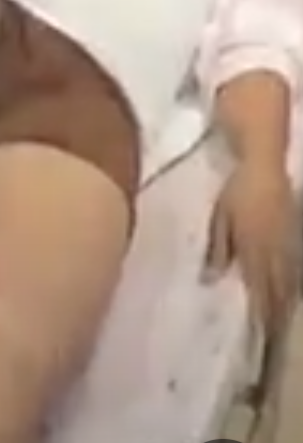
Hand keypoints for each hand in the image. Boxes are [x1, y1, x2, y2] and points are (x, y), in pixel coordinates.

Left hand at [206, 160, 300, 331]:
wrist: (265, 168)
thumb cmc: (237, 192)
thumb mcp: (220, 218)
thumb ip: (217, 248)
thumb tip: (210, 279)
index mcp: (252, 249)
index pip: (257, 287)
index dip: (259, 311)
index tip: (259, 334)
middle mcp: (274, 252)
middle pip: (277, 289)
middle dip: (276, 313)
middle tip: (274, 336)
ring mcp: (288, 244)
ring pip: (289, 281)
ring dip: (286, 302)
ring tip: (283, 322)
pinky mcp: (295, 236)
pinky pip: (296, 267)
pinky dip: (294, 284)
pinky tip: (293, 292)